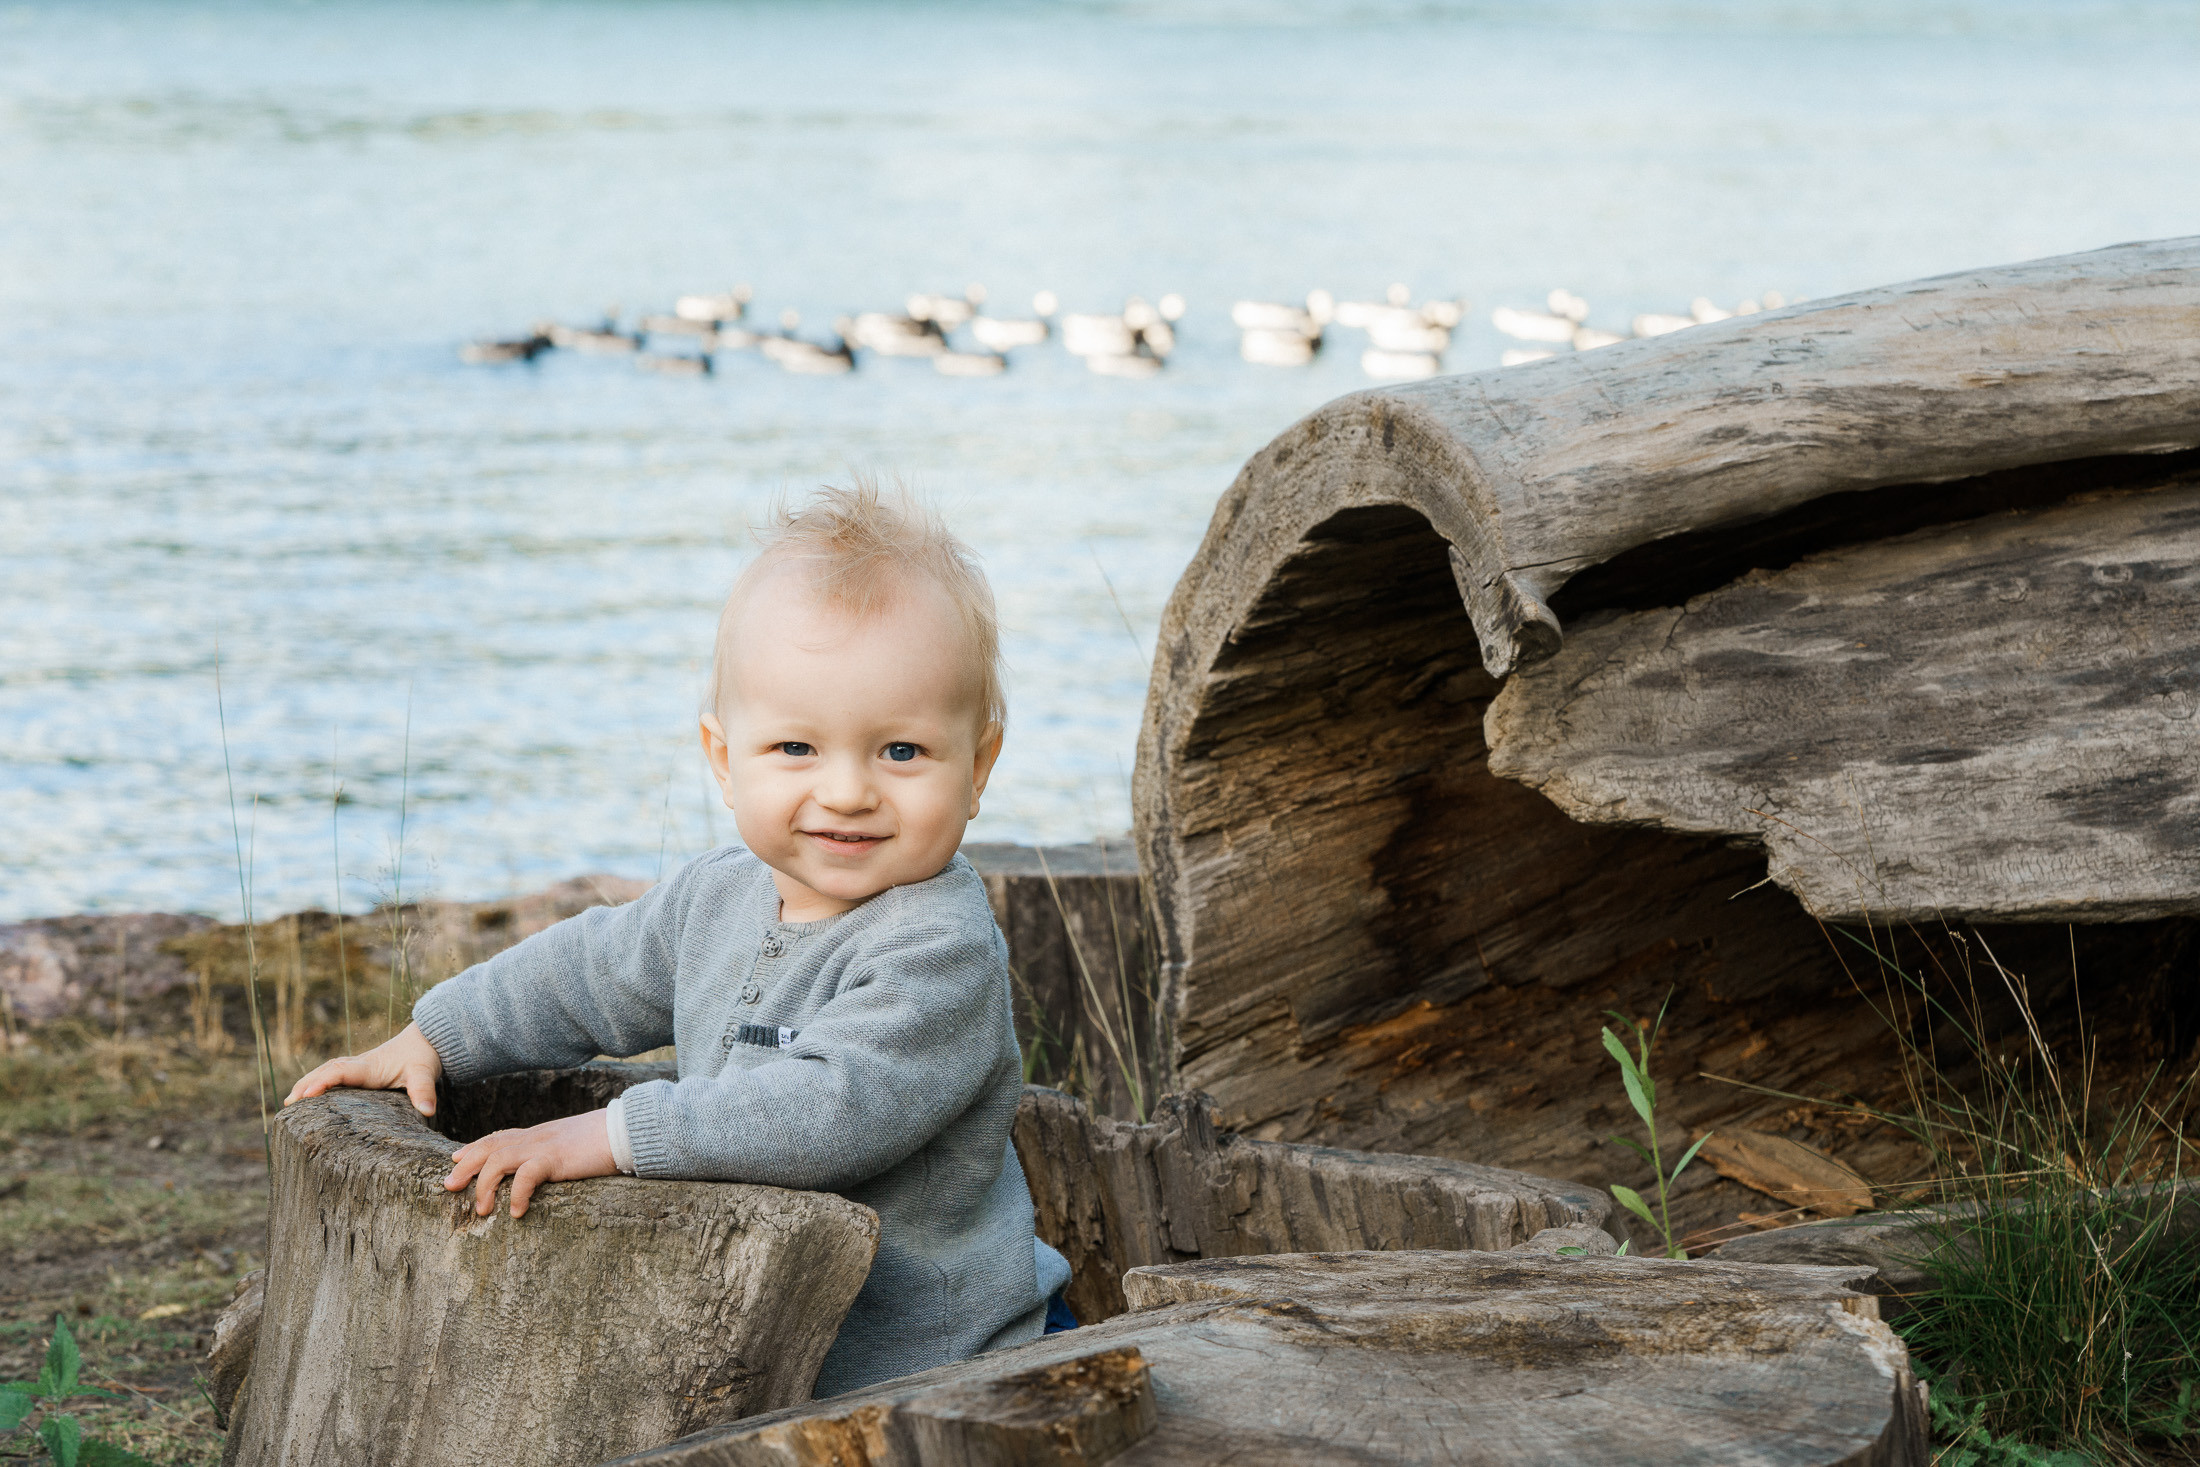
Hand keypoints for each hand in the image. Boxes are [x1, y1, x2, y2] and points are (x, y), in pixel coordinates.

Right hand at [284, 1022, 443, 1115]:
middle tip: (288, 1105)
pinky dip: (316, 1082)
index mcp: (370, 1067)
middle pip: (326, 1071)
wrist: (428, 1039)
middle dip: (305, 1085)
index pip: (341, 1071)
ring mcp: (358, 1067)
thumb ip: (424, 1091)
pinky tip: (307, 1096)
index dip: (323, 1082)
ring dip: (307, 1083)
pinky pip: (332, 1074)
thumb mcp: (426, 1073)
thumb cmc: (424, 1056)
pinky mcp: (360, 1070)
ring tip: (289, 1103)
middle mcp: (359, 1065)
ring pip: (326, 1071)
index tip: (307, 1095)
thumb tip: (427, 1111)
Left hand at [442, 1109, 618, 1217]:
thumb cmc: (607, 1140)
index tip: (456, 1158)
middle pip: (489, 1146)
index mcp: (540, 1134)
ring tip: (481, 1210)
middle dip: (465, 1166)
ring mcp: (544, 1145)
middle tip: (448, 1186)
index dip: (474, 1147)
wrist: (627, 1129)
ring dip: (483, 1185)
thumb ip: (558, 1153)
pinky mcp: (555, 1158)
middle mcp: (536, 1137)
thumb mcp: (575, 1144)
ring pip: (498, 1160)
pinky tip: (516, 1212)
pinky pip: (526, 1175)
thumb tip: (552, 1166)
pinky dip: (516, 1194)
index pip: (499, 1137)